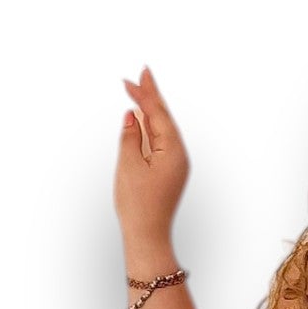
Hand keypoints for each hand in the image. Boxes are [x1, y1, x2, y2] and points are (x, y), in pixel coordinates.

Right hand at [114, 65, 189, 239]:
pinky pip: (160, 142)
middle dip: (152, 95)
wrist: (147, 236)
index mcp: (173, 150)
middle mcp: (179, 156)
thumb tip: (133, 116)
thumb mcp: (128, 164)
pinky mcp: (168, 173)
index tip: (128, 80)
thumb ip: (130, 135)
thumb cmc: (138, 205)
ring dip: (151, 109)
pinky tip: (145, 118)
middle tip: (144, 72)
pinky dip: (151, 127)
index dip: (143, 95)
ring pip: (162, 129)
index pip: (157, 114)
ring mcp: (175, 165)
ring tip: (144, 88)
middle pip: (164, 118)